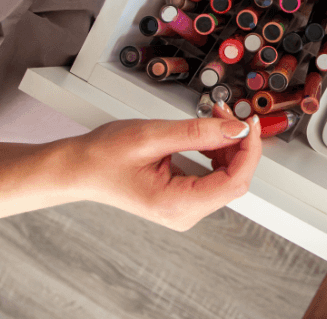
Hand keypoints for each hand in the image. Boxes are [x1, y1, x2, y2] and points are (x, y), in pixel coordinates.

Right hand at [65, 108, 261, 230]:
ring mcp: (184, 209)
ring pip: (226, 177)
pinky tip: (207, 134)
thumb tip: (237, 129)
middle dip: (237, 143)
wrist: (77, 169)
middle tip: (227, 112)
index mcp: (176, 204)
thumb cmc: (102, 157)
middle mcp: (184, 213)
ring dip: (227, 145)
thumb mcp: (152, 136)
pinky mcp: (183, 199)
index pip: (234, 181)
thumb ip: (199, 133)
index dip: (249, 149)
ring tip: (214, 117)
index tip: (249, 122)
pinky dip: (216, 152)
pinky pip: (213, 176)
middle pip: (234, 180)